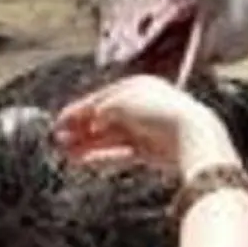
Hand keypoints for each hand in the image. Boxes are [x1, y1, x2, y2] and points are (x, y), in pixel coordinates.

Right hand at [52, 75, 236, 180]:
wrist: (190, 135)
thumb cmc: (157, 111)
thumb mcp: (120, 103)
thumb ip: (101, 109)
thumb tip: (92, 119)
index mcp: (138, 85)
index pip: (101, 97)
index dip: (78, 110)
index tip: (59, 123)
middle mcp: (142, 105)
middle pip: (105, 119)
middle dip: (81, 130)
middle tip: (58, 141)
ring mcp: (147, 129)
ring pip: (110, 138)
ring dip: (87, 145)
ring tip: (66, 154)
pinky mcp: (151, 151)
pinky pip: (121, 152)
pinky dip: (103, 156)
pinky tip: (85, 161)